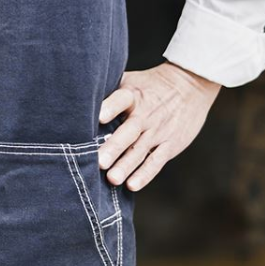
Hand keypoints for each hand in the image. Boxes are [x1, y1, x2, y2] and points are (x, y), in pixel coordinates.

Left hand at [96, 62, 219, 190]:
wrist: (189, 86)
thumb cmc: (149, 85)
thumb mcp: (130, 80)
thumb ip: (108, 89)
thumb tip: (75, 95)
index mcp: (133, 95)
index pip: (121, 100)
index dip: (110, 108)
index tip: (98, 118)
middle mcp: (145, 114)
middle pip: (129, 131)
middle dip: (114, 147)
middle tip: (99, 162)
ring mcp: (158, 131)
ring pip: (140, 150)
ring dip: (126, 165)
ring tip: (112, 179)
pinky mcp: (169, 144)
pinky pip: (156, 161)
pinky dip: (145, 174)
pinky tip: (132, 185)